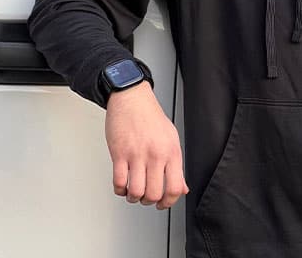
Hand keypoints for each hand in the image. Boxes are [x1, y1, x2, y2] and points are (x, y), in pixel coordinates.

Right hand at [105, 81, 188, 208]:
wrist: (132, 97)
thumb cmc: (150, 116)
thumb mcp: (171, 138)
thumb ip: (176, 165)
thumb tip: (182, 188)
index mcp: (172, 151)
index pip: (175, 188)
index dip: (169, 202)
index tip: (162, 203)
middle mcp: (156, 154)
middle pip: (154, 194)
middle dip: (148, 201)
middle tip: (145, 196)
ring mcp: (137, 154)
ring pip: (136, 192)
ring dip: (133, 197)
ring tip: (133, 190)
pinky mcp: (119, 153)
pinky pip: (119, 182)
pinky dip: (120, 189)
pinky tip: (122, 184)